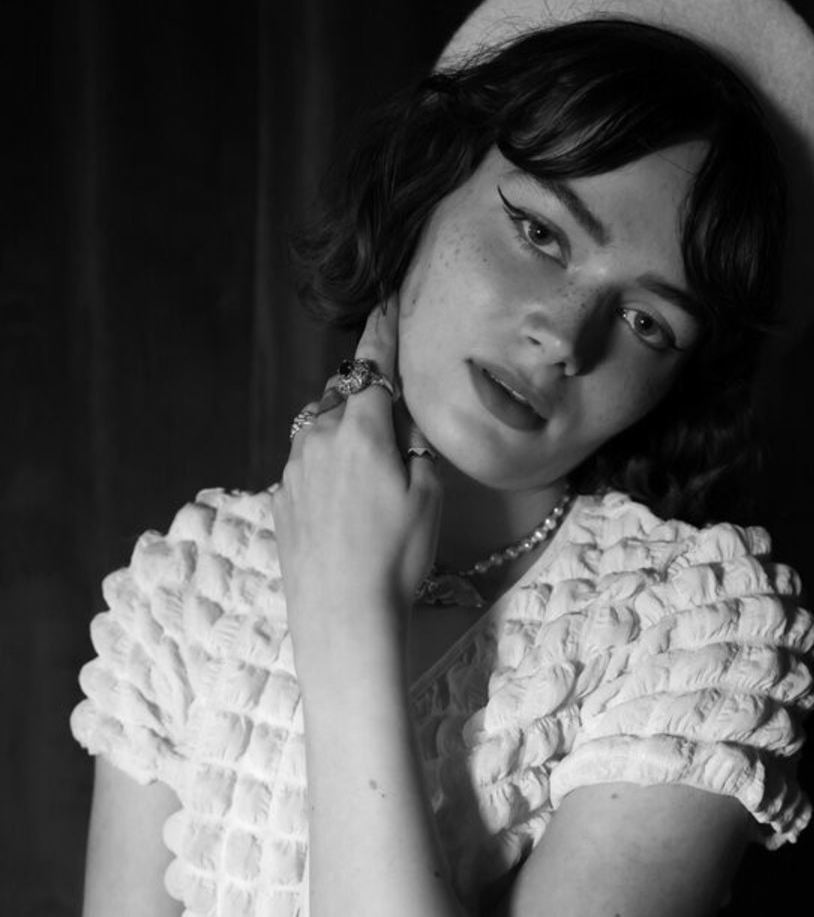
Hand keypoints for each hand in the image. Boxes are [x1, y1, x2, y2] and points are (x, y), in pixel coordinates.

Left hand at [272, 299, 441, 654]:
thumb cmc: (396, 558)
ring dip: (344, 433)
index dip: (385, 330)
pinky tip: (347, 506)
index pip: (375, 364)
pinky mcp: (281, 501)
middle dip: (368, 398)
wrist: (343, 617)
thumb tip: (402, 427)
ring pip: (321, 429)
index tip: (389, 299)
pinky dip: (327, 469)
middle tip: (396, 427)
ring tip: (372, 473)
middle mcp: (319, 438)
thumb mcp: (428, 496)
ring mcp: (293, 470)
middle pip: (345, 396)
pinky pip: (307, 466)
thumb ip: (416, 448)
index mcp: (361, 430)